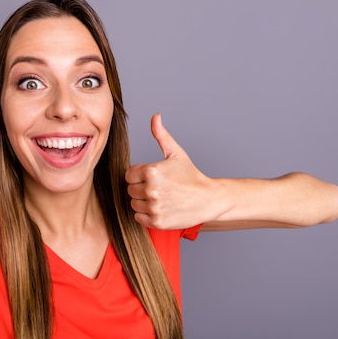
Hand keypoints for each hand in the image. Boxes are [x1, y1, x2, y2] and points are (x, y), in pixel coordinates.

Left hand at [125, 114, 216, 229]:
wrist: (208, 198)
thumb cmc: (191, 176)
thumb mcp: (176, 153)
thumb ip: (161, 135)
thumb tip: (155, 116)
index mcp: (152, 171)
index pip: (129, 175)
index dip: (140, 176)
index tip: (154, 177)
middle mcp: (151, 190)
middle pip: (130, 190)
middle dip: (141, 188)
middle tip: (159, 188)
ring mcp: (154, 207)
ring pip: (134, 204)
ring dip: (143, 202)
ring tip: (160, 198)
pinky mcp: (157, 221)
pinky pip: (139, 218)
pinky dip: (146, 215)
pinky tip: (160, 208)